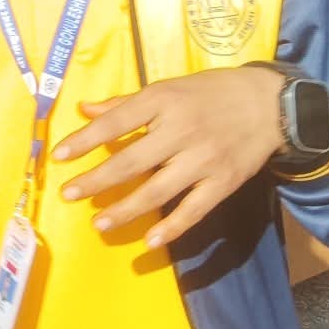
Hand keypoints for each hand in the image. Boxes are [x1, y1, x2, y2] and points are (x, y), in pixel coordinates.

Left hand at [53, 65, 284, 250]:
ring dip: (125, 209)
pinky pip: (194, 210)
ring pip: (157, 190)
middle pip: (131, 161)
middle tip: (69, 195)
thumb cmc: (210, 92)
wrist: (269, 104)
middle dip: (97, 181)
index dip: (84, 140)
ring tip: (99, 224)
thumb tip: (85, 109)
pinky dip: (171, 227)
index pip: (115, 123)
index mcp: (162, 102)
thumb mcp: (167, 88)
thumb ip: (126, 103)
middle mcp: (180, 131)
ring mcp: (203, 160)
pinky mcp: (224, 182)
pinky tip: (148, 241)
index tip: (59, 156)